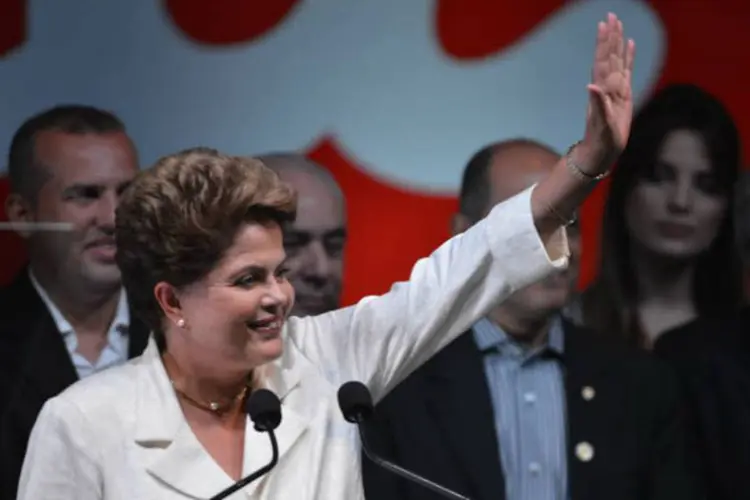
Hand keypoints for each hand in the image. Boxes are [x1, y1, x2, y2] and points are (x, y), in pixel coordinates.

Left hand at [582, 13, 634, 169]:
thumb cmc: (601, 142)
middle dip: (610, 36)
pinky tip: (630, 44)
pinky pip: (626, 71)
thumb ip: (598, 104)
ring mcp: (615, 90)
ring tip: (617, 23)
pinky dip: (628, 57)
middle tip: (610, 15)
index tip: (604, 24)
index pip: (604, 61)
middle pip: (609, 56)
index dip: (604, 44)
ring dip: (617, 42)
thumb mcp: (601, 125)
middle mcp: (607, 87)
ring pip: (617, 60)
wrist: (599, 153)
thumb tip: (591, 85)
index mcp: (603, 91)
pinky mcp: (622, 96)